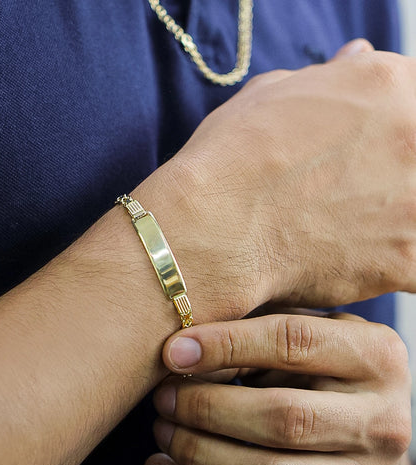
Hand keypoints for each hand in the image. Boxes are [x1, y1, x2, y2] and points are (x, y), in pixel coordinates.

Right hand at [135, 40, 415, 319]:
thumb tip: (357, 56)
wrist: (213, 229)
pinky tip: (361, 262)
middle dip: (393, 170)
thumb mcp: (269, 96)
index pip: (412, 98)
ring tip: (351, 228)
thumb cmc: (228, 162)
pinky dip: (395, 264)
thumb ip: (327, 77)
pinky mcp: (408, 259)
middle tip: (351, 193)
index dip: (387, 126)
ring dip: (396, 216)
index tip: (365, 149)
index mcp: (385, 85)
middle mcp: (414, 134)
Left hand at [144, 313, 411, 464]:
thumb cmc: (321, 367)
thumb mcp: (303, 332)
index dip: (227, 344)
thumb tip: (182, 353)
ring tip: (161, 430)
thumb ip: (255, 331)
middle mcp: (382, 422)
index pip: (294, 342)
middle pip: (282, 418)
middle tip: (163, 396)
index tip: (173, 351)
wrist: (368, 434)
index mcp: (376, 357)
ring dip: (198, 455)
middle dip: (207, 408)